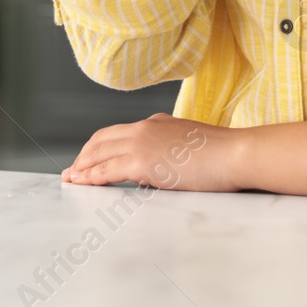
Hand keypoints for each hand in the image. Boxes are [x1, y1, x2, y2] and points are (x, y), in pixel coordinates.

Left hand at [61, 113, 241, 191]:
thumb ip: (168, 154)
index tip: (89, 158)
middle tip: (73, 170)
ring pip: (100, 153)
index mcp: (156, 123)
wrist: (235, 154)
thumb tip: (154, 173)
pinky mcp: (142, 160)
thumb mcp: (189, 148)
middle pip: (102, 139)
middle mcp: (145, 127)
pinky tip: (82, 183)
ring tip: (72, 178)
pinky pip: (107, 169)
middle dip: (84, 155)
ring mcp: (142, 141)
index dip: (99, 146)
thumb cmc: (222, 156)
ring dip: (83, 166)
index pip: (118, 133)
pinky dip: (91, 176)